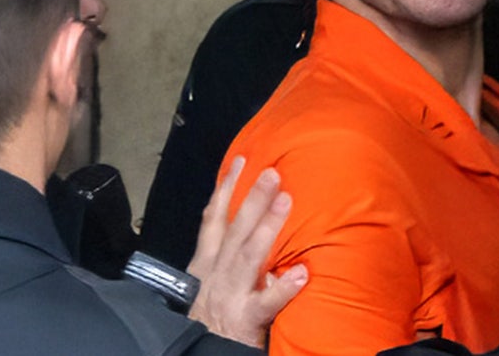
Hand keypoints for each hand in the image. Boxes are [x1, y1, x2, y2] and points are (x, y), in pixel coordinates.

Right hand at [187, 156, 307, 347]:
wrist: (198, 355)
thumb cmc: (212, 318)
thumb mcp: (210, 283)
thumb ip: (227, 258)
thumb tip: (253, 227)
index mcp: (207, 265)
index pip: (214, 220)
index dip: (225, 189)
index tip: (240, 162)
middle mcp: (216, 275)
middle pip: (234, 230)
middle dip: (251, 199)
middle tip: (272, 171)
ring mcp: (230, 296)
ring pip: (248, 257)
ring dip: (267, 228)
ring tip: (286, 202)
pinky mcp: (244, 320)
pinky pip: (266, 303)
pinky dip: (282, 289)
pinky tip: (301, 274)